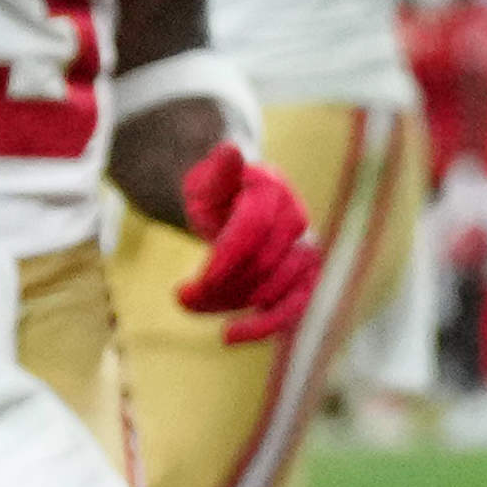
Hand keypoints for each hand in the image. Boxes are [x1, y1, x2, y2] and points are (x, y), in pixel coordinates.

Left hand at [170, 150, 320, 342]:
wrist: (236, 203)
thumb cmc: (215, 191)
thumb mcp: (206, 177)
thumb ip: (218, 169)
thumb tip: (230, 150)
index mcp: (272, 190)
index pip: (251, 232)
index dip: (220, 263)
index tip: (186, 288)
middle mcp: (297, 218)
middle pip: (259, 265)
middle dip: (217, 288)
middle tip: (180, 297)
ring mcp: (305, 248)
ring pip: (271, 290)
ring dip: (228, 305)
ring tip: (192, 304)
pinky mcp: (305, 276)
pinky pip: (293, 307)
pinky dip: (264, 326)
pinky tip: (229, 336)